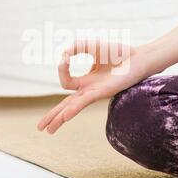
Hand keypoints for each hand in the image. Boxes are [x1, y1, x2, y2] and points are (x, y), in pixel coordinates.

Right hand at [37, 40, 155, 133]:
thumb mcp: (91, 46)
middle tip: (39, 128)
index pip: (66, 81)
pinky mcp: (102, 92)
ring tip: (46, 131)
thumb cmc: (118, 52)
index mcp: (87, 81)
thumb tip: (64, 55)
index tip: (66, 56)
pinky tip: (64, 117)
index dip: (61, 68)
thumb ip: (76, 47)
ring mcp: (95, 93)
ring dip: (58, 118)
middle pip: (65, 105)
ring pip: (72, 108)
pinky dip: (73, 109)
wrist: (138, 57)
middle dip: (52, 116)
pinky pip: (84, 102)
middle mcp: (89, 90)